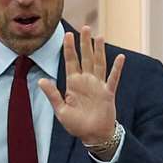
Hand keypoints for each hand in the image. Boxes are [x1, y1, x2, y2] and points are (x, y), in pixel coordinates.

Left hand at [37, 26, 123, 144]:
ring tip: (99, 36)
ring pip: (99, 63)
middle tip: (85, 28)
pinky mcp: (108, 93)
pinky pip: (113, 78)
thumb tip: (41, 81)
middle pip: (85, 58)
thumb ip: (53, 95)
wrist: (93, 135)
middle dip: (85, 43)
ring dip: (99, 50)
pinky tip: (120, 57)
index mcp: (73, 84)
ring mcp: (98, 85)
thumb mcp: (61, 110)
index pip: (70, 61)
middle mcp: (86, 81)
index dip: (69, 48)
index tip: (67, 34)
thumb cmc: (77, 124)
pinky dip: (117, 68)